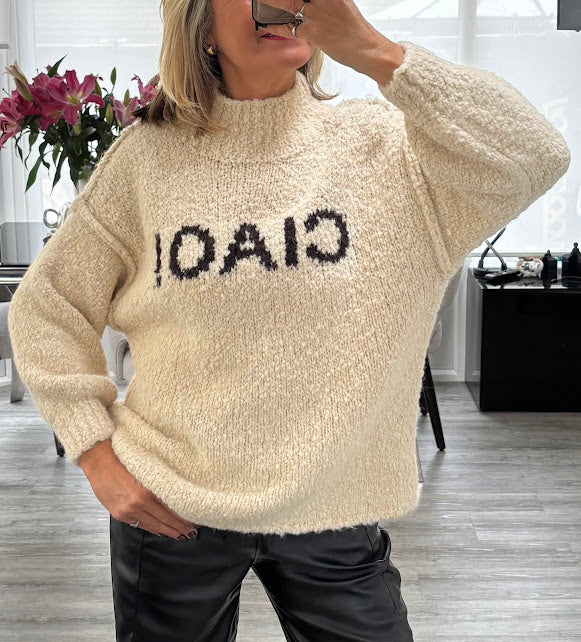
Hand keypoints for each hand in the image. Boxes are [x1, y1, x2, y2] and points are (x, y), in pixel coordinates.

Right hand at [80, 438, 198, 540]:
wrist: (98, 459)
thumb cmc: (122, 457)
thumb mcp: (146, 469)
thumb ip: (158, 485)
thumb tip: (174, 497)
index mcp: (146, 491)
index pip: (170, 510)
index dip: (182, 518)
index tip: (193, 523)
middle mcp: (137, 503)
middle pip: (163, 520)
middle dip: (178, 528)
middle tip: (190, 533)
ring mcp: (127, 511)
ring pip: (151, 526)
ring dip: (166, 531)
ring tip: (179, 535)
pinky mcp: (119, 514)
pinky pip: (139, 525)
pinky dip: (151, 528)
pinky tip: (159, 530)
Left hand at [259, 0, 386, 70]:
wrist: (366, 49)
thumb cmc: (352, 28)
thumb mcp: (340, 2)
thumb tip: (305, 0)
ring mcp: (317, 13)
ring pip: (285, 3)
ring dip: (268, 4)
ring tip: (258, 3)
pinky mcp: (312, 31)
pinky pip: (286, 26)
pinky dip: (273, 24)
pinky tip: (264, 23)